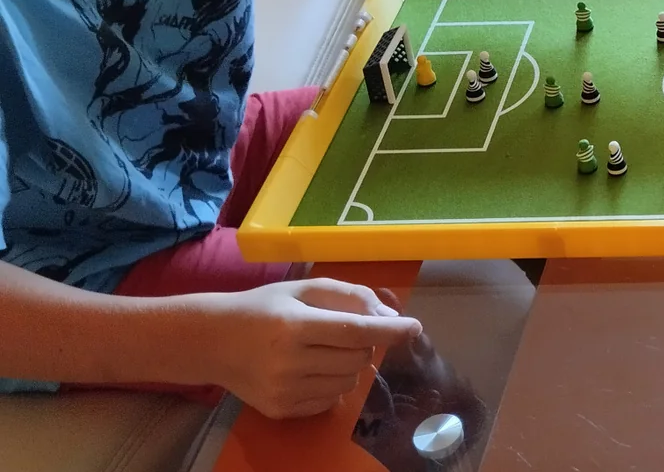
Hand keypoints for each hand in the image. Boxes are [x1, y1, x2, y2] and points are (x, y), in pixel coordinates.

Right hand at [200, 279, 421, 419]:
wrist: (212, 342)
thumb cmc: (263, 308)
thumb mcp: (303, 289)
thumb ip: (348, 296)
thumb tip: (388, 316)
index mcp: (294, 326)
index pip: (355, 332)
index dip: (389, 331)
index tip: (415, 327)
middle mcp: (289, 362)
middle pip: (357, 359)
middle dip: (364, 345)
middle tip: (344, 333)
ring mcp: (284, 391)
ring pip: (348, 381)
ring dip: (350, 365)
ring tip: (323, 350)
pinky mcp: (281, 410)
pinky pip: (330, 399)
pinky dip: (333, 383)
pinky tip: (311, 369)